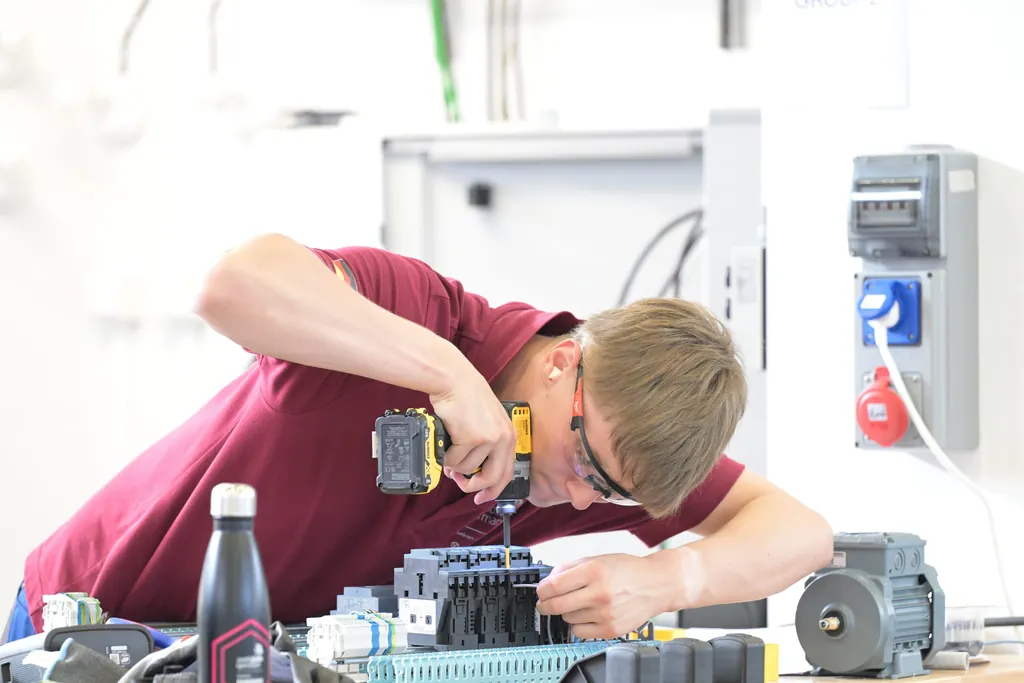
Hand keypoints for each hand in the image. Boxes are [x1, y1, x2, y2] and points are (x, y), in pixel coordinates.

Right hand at [430, 365, 515, 504]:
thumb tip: (473, 472)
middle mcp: (504, 438)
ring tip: (450, 453)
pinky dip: (447, 457)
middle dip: (474, 486)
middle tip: (461, 483)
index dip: (494, 489)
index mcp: (510, 435)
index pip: (507, 472)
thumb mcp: (487, 422)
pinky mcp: (472, 439)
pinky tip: (446, 445)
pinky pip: (456, 461)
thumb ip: (486, 445)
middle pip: (493, 478)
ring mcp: (489, 439)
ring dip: (456, 466)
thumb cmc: (466, 397)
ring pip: (469, 469)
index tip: (482, 497)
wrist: (454, 380)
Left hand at [535, 554, 672, 639]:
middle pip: (556, 605)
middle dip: (544, 605)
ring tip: (580, 603)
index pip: (554, 585)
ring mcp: (605, 614)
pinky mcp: (610, 629)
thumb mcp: (598, 559)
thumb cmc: (628, 570)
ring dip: (566, 611)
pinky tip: (587, 614)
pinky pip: (579, 632)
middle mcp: (599, 593)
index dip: (542, 589)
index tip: (541, 590)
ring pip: (567, 618)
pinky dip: (578, 624)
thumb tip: (548, 579)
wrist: (656, 585)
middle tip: (544, 603)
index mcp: (594, 571)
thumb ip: (571, 566)